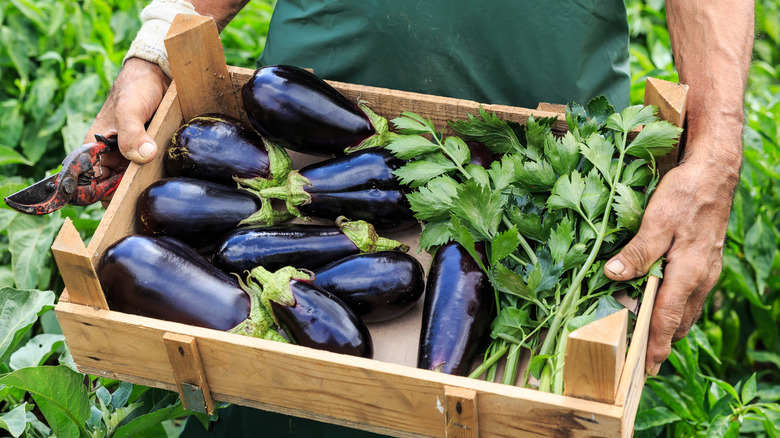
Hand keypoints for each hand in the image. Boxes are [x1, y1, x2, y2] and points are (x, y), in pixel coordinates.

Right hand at [84, 57, 170, 195]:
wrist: (158, 75)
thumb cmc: (136, 88)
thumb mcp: (130, 110)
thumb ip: (132, 133)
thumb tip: (143, 157)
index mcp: (93, 149)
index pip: (92, 184)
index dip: (106, 195)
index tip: (128, 195)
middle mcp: (109, 155)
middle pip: (114, 188)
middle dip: (129, 192)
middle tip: (148, 186)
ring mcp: (128, 155)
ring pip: (132, 182)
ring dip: (144, 183)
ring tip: (158, 178)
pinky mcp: (145, 152)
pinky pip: (147, 171)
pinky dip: (154, 174)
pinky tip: (165, 173)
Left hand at [603, 153, 738, 375]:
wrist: (714, 175)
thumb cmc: (685, 196)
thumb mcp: (656, 222)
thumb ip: (637, 252)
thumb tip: (614, 277)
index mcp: (688, 273)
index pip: (668, 319)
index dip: (655, 345)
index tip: (646, 369)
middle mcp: (701, 279)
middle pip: (679, 322)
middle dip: (660, 344)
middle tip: (639, 362)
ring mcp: (706, 273)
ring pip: (685, 311)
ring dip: (667, 328)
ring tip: (645, 342)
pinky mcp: (704, 265)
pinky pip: (689, 297)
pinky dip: (674, 310)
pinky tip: (658, 308)